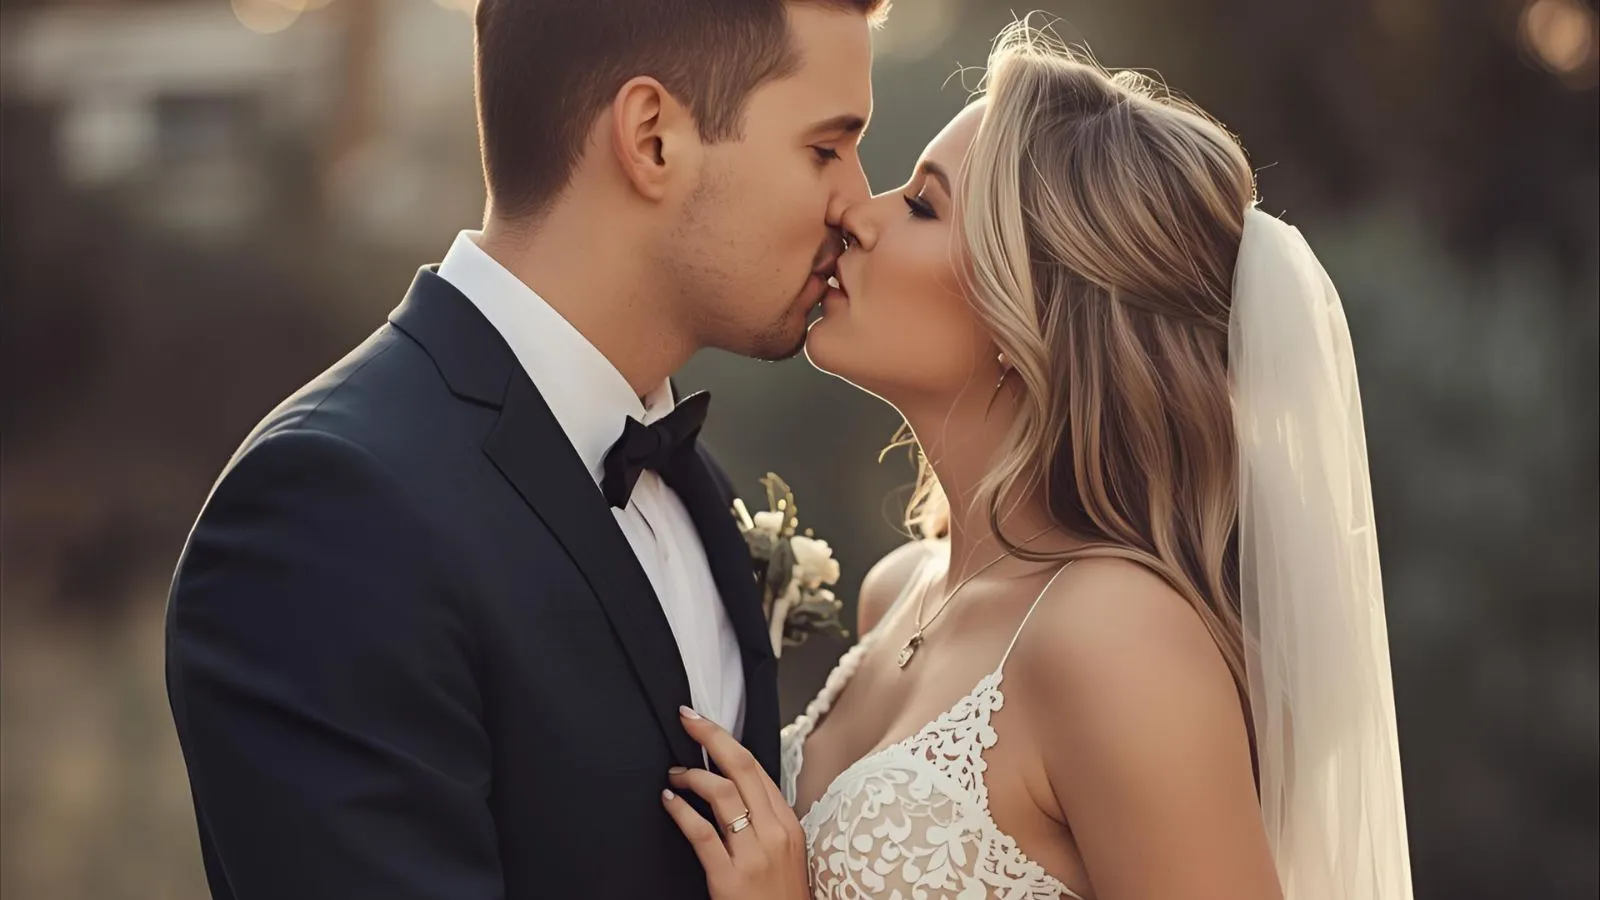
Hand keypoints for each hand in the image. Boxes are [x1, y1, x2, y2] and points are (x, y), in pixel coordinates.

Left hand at [661, 706, 809, 899]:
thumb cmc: (780, 896)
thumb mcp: (784, 851)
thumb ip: (764, 819)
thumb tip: (734, 787)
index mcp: (786, 823)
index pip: (756, 768)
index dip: (725, 740)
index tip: (702, 723)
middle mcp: (774, 832)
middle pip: (741, 768)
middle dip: (710, 737)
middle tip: (686, 721)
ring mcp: (754, 854)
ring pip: (721, 794)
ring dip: (691, 776)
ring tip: (674, 775)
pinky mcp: (731, 877)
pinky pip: (703, 833)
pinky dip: (681, 812)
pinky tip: (669, 802)